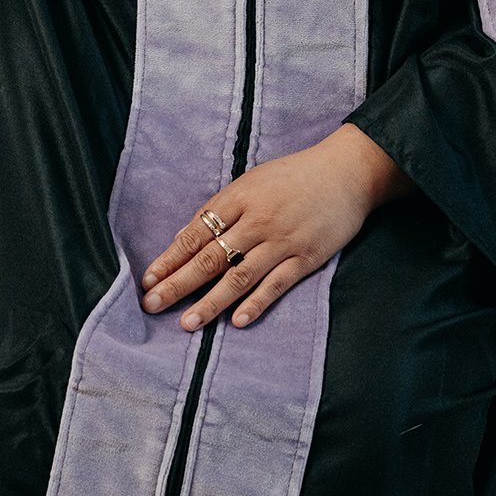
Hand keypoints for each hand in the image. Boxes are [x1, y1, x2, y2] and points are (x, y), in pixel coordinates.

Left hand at [138, 124, 412, 331]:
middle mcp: (256, 220)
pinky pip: (276, 285)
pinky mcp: (306, 258)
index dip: (170, 258)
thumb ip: (224, 208)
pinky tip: (236, 321)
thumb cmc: (295, 175)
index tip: (148, 279)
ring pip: (238, 276)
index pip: (196, 232)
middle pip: (209, 257)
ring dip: (210, 302)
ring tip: (187, 322)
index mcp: (239, 197)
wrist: (347, 172)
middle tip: (152, 305)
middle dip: (178, 283)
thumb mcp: (254, 181)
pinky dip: (255, 304)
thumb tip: (190, 237)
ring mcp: (281, 241)